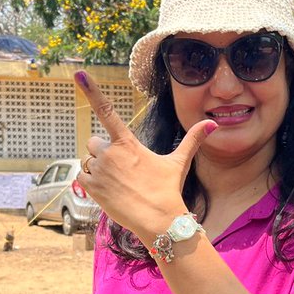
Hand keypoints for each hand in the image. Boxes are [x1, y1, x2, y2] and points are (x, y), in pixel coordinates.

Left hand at [74, 69, 215, 238]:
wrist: (158, 219)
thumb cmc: (168, 189)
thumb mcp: (179, 163)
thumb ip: (193, 140)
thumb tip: (214, 124)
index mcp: (128, 143)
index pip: (107, 111)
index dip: (92, 92)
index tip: (80, 74)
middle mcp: (110, 153)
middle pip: (96, 143)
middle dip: (105, 153)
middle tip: (123, 170)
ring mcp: (100, 170)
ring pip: (89, 161)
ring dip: (98, 169)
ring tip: (118, 183)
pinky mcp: (92, 186)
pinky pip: (82, 176)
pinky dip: (91, 182)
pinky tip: (108, 191)